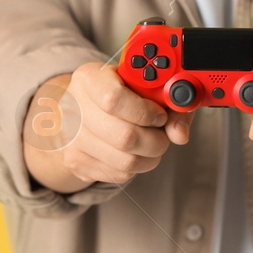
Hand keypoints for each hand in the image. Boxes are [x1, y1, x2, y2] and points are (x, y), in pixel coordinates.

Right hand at [22, 63, 191, 191]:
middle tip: (163, 133)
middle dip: (156, 140)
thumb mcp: (144, 84)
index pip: (114, 99)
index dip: (145, 111)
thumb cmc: (120, 92)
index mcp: (88, 79)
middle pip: (124, 137)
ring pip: (126, 161)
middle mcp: (74, 108)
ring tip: (153, 143)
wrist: (82, 108)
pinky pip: (119, 174)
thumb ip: (170, 102)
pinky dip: (137, 166)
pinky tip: (137, 151)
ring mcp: (72, 138)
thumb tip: (180, 133)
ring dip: (151, 156)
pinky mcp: (76, 162)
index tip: (160, 114)